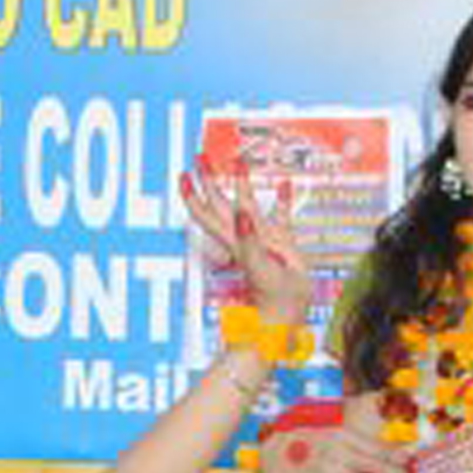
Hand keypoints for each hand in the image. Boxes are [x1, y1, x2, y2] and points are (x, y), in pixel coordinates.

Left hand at [181, 161, 312, 321]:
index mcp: (233, 239)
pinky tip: (284, 185)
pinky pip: (279, 217)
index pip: (206, 213)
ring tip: (240, 162)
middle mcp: (242, 236)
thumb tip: (243, 215)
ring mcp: (260, 238)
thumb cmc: (270, 298)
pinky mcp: (279, 243)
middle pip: (219, 203)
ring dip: (243, 184)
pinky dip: (281, 201)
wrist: (285, 315)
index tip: (188, 171)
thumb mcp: (258, 266)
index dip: (194, 193)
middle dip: (210, 180)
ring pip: (247, 205)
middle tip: (202, 158)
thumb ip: (250, 239)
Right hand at [263, 397, 410, 472]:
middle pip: (374, 467)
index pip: (377, 447)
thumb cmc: (303, 439)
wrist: (272, 455)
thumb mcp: (328, 427)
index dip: (396, 456)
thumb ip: (355, 436)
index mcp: (340, 434)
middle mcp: (336, 453)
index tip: (408, 461)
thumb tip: (387, 441)